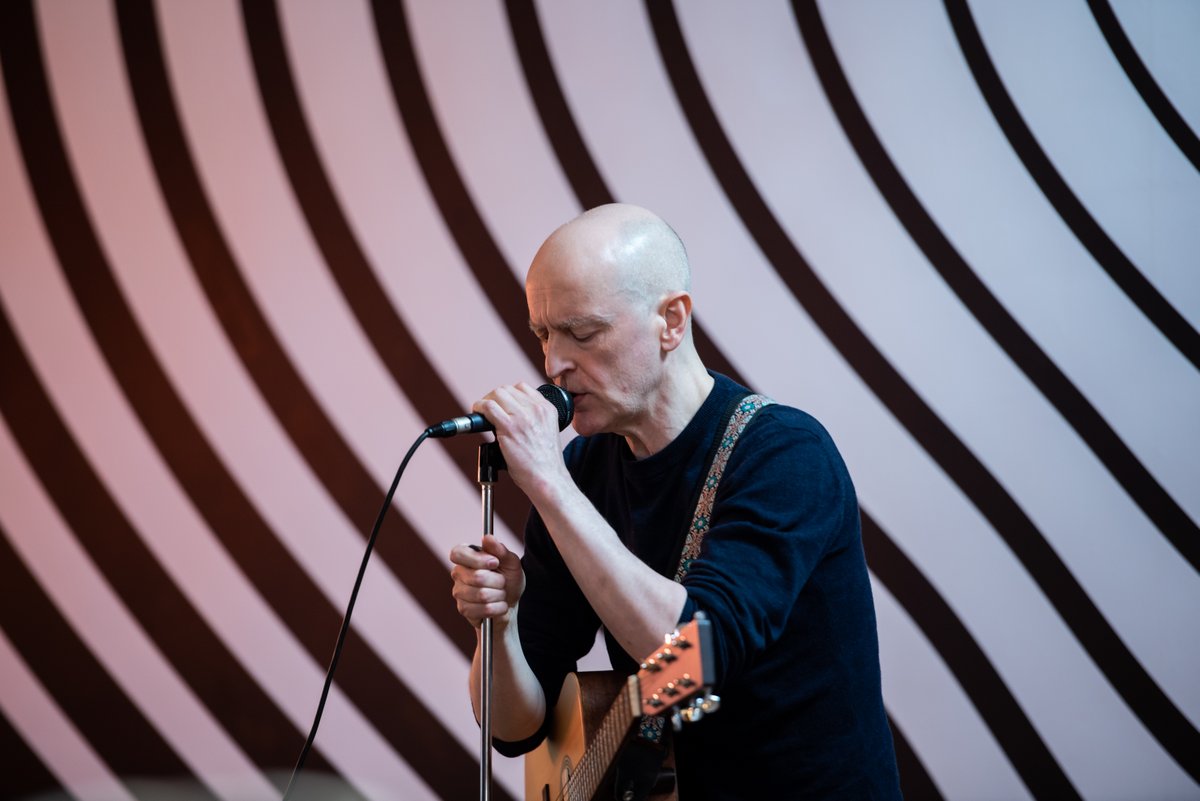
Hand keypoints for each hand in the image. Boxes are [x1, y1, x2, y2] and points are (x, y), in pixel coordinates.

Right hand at [449, 534, 524, 628]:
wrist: (511, 602)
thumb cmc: (509, 579)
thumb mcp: (510, 562)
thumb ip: (499, 550)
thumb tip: (487, 537)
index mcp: (466, 557)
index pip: (457, 553)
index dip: (477, 559)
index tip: (494, 563)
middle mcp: (458, 573)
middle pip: (477, 577)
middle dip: (498, 581)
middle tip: (502, 582)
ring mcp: (458, 592)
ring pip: (482, 595)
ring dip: (499, 595)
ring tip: (501, 594)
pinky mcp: (463, 609)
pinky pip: (483, 609)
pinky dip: (498, 608)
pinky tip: (499, 606)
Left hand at [472, 382, 570, 499]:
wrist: (548, 478)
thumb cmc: (544, 463)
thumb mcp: (547, 432)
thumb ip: (533, 419)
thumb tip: (509, 414)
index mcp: (547, 409)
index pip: (522, 388)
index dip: (508, 395)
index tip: (501, 404)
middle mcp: (536, 409)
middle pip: (507, 389)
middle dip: (494, 397)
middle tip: (488, 410)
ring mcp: (523, 417)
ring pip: (497, 394)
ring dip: (486, 401)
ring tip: (482, 412)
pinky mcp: (509, 427)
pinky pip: (488, 407)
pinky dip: (479, 407)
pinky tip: (477, 414)